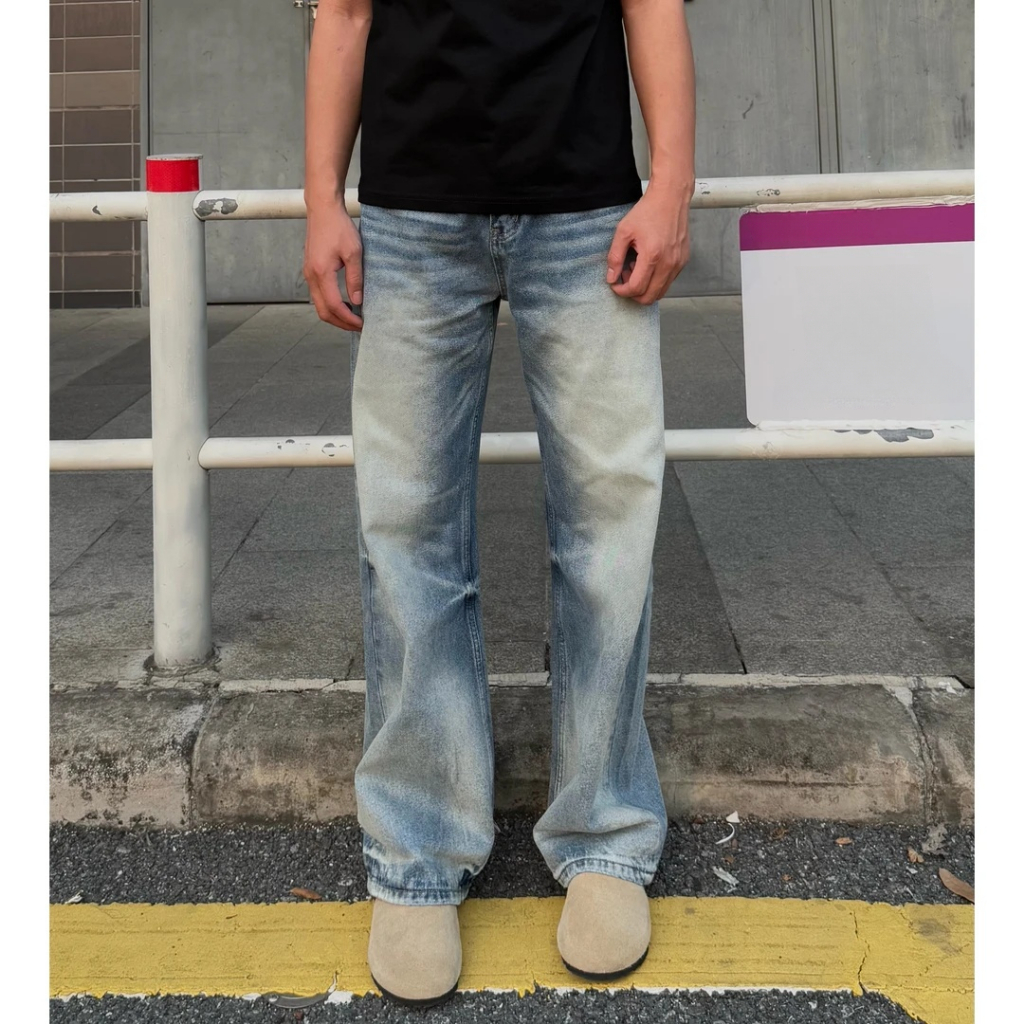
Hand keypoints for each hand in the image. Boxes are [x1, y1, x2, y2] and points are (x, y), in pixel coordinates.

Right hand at [303, 198, 363, 330]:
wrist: (322, 210)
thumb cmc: (338, 227)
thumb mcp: (354, 252)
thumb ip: (355, 279)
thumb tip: (357, 302)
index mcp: (321, 273)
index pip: (334, 306)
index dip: (348, 319)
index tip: (362, 324)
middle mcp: (311, 276)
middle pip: (323, 311)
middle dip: (341, 323)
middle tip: (358, 326)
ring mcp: (308, 274)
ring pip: (319, 305)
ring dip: (335, 315)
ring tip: (352, 317)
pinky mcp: (310, 270)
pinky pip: (318, 295)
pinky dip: (330, 304)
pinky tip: (343, 303)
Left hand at [606, 183, 692, 303]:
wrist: (671, 198)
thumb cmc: (648, 211)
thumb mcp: (623, 231)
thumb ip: (615, 257)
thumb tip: (611, 278)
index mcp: (653, 256)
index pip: (636, 288)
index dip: (622, 290)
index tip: (615, 283)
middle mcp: (669, 263)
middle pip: (649, 297)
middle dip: (633, 293)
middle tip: (625, 278)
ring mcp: (678, 263)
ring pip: (660, 292)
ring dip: (645, 287)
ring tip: (636, 268)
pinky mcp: (683, 261)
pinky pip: (668, 281)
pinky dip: (656, 280)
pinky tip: (648, 264)